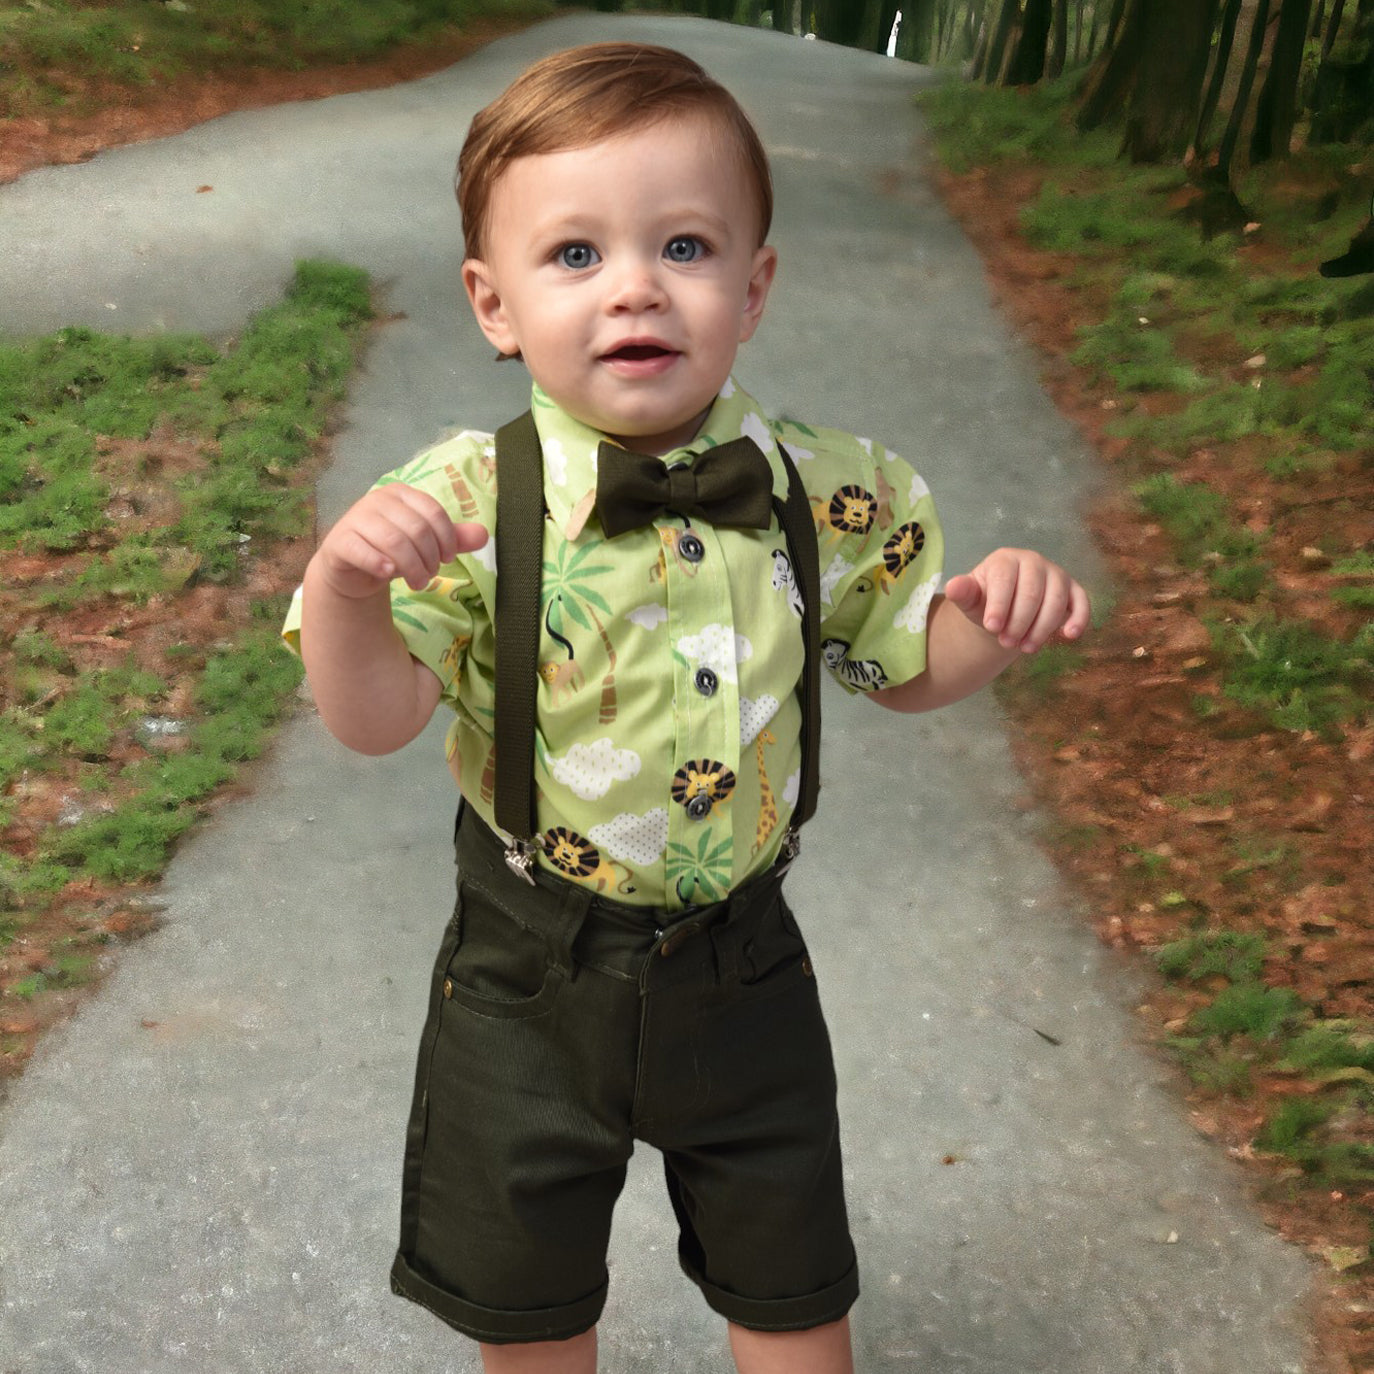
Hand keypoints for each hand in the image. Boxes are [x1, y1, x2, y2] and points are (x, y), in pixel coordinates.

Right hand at [312, 483, 487, 599]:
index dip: (447, 539)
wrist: (353, 569)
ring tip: (418, 583)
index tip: (448, 559)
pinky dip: (379, 564)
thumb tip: (484, 535)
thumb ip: (453, 539)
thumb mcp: (426, 544)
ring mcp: (355, 519)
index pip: (433, 512)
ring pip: (394, 541)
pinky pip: (361, 550)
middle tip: (430, 577)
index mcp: (400, 493)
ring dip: (412, 567)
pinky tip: (388, 574)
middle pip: (416, 529)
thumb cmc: (393, 551)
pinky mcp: (339, 541)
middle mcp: (376, 500)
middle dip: (430, 558)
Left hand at [943, 548, 1090, 653]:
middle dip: (1019, 622)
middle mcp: (1033, 561)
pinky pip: (1081, 602)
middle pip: (1032, 593)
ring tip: (1025, 648)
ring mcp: (1056, 574)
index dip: (999, 605)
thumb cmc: (985, 602)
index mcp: (1005, 559)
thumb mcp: (970, 600)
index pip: (1004, 580)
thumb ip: (963, 594)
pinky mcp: (1073, 590)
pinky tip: (1069, 636)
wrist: (1005, 610)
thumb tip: (952, 587)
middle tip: (1006, 643)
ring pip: (1056, 601)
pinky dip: (1079, 619)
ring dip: (1042, 628)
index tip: (990, 628)